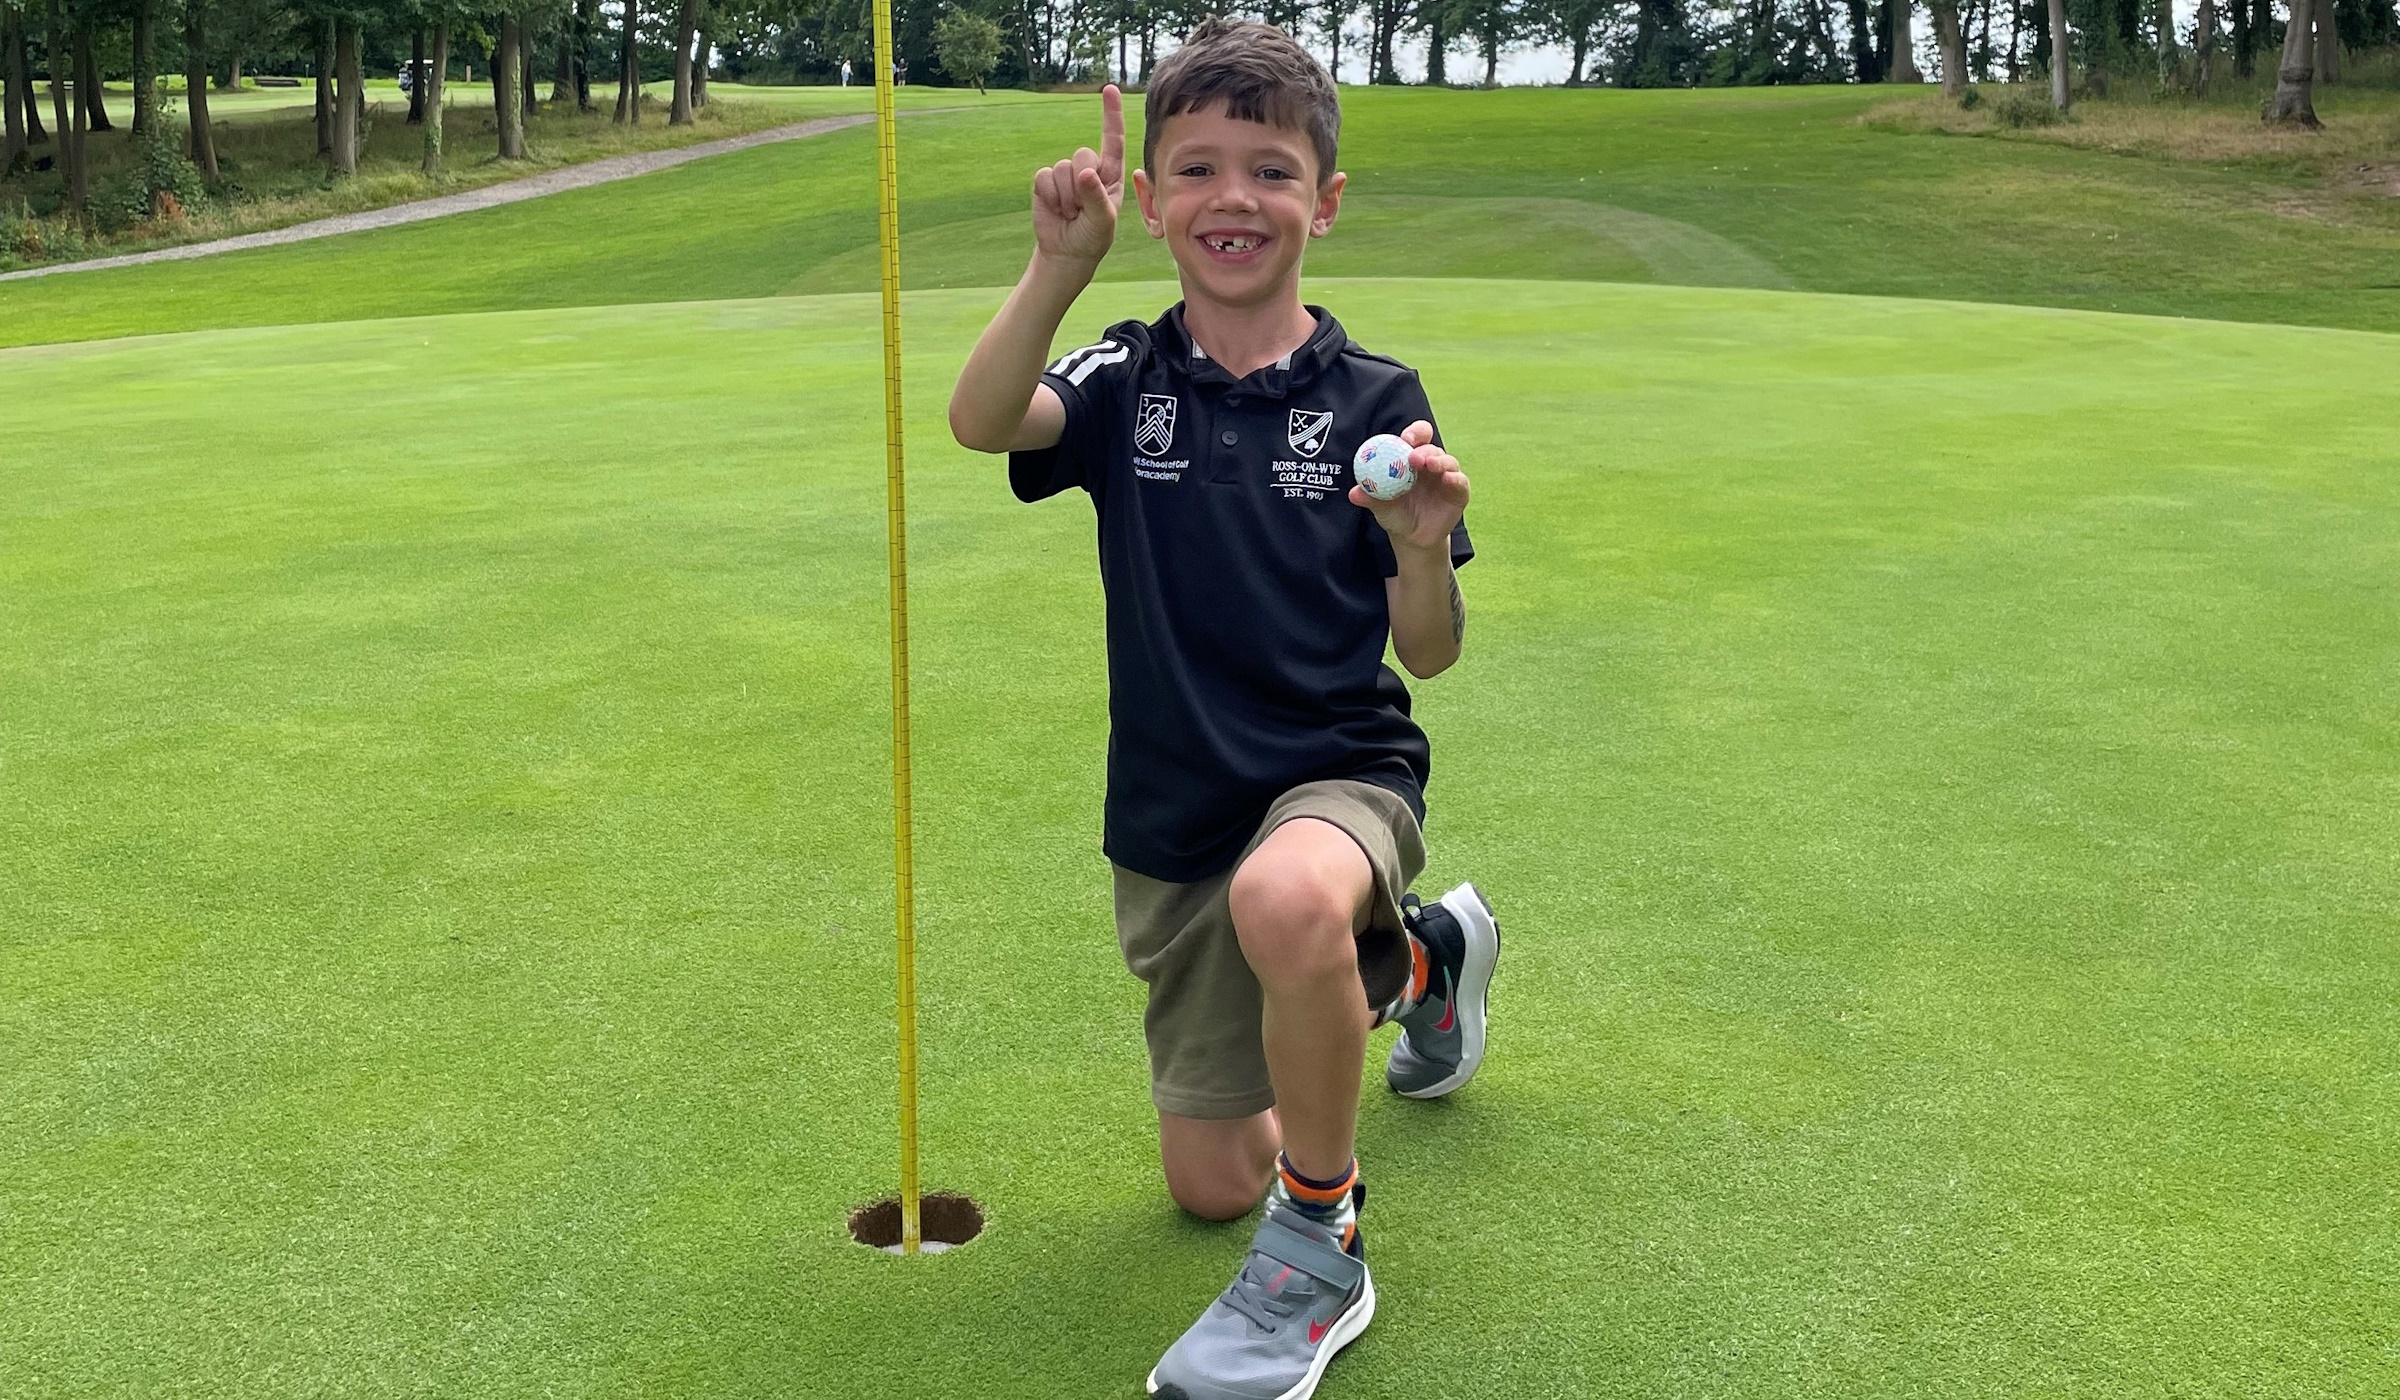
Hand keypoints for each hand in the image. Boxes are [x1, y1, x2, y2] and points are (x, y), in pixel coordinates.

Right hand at [1032, 84, 1124, 267]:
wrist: (1067, 252)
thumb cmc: (1093, 236)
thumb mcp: (1103, 221)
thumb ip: (1096, 196)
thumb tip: (1083, 172)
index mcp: (1110, 174)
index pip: (1113, 140)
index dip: (1111, 114)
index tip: (1110, 89)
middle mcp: (1089, 169)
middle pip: (1083, 154)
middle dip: (1081, 184)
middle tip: (1082, 209)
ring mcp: (1066, 174)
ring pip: (1062, 168)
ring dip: (1065, 197)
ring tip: (1070, 213)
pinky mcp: (1045, 181)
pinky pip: (1044, 177)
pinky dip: (1049, 197)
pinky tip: (1056, 210)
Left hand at [1349, 420, 1468, 553]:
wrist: (1412, 538)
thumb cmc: (1395, 514)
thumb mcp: (1380, 506)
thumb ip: (1369, 497)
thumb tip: (1354, 493)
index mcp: (1412, 459)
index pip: (1417, 438)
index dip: (1414, 433)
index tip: (1404, 438)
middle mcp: (1431, 464)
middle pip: (1431, 448)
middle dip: (1423, 449)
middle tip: (1413, 455)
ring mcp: (1447, 477)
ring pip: (1448, 462)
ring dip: (1439, 461)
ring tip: (1429, 464)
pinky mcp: (1459, 492)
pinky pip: (1460, 482)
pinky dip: (1455, 479)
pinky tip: (1448, 479)